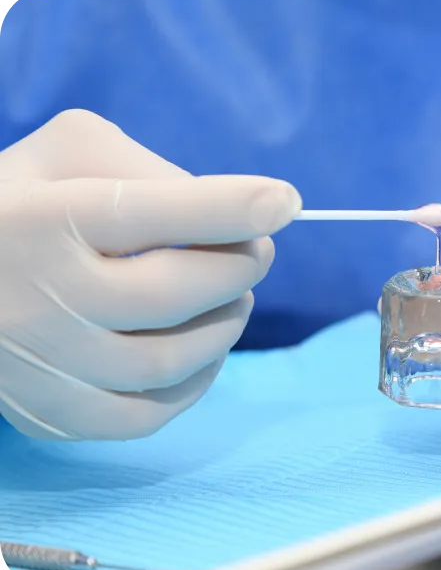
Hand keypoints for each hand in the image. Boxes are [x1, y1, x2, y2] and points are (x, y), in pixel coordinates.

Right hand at [0, 110, 300, 439]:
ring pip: (169, 359)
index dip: (227, 208)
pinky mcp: (51, 413)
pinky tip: (205, 348)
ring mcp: (42, 364)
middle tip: (256, 252)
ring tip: (233, 296)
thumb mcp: (65, 155)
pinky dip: (196, 381)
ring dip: (226, 324)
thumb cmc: (20, 206)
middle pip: (172, 293)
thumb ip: (142, 166)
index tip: (284, 202)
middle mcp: (39, 296)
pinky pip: (149, 414)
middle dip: (238, 268)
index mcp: (42, 219)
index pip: (148, 212)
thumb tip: (225, 212)